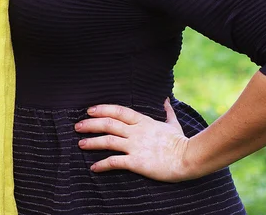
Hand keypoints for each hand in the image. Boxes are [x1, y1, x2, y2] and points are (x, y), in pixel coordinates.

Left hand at [74, 98, 191, 181]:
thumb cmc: (180, 141)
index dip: (103, 109)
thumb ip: (167, 111)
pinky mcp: (136, 162)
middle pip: (109, 123)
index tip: (90, 110)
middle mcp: (136, 131)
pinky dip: (102, 164)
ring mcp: (135, 146)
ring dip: (92, 142)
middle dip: (91, 124)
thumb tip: (166, 99)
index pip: (119, 111)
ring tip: (80, 144)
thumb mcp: (173, 123)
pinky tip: (94, 167)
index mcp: (143, 121)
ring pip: (108, 141)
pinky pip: (115, 162)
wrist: (187, 157)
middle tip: (77, 126)